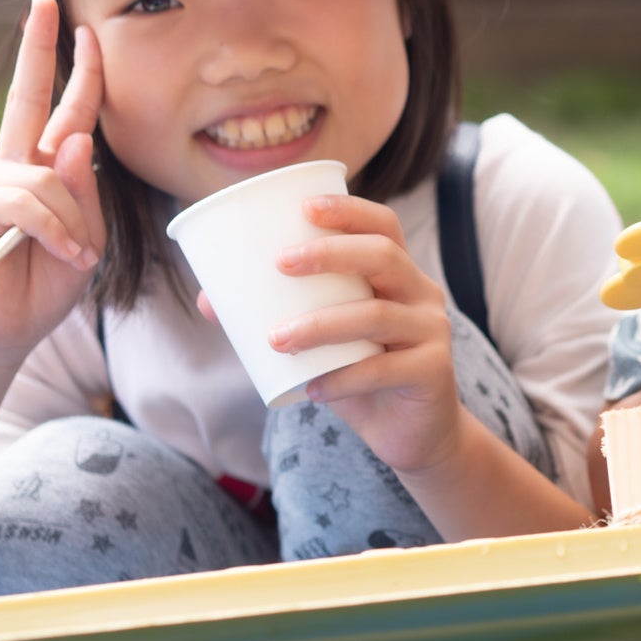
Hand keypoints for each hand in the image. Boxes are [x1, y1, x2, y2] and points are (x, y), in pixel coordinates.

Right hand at [0, 0, 104, 361]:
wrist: (6, 329)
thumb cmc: (48, 280)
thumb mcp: (88, 235)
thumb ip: (85, 191)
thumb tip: (75, 138)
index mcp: (46, 166)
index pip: (67, 108)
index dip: (78, 69)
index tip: (78, 25)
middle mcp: (14, 163)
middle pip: (29, 96)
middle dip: (40, 49)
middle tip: (45, 6)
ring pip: (47, 175)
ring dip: (73, 219)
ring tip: (76, 254)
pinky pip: (27, 200)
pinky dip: (54, 228)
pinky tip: (64, 252)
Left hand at [253, 195, 462, 474]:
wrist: (413, 432)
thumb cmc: (361, 373)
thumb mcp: (324, 342)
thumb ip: (277, 317)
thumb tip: (206, 301)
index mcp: (399, 275)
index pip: (384, 227)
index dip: (349, 210)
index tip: (305, 207)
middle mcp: (422, 294)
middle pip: (384, 256)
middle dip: (332, 253)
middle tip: (280, 262)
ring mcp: (432, 332)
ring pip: (378, 314)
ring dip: (322, 324)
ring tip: (277, 339)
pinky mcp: (433, 371)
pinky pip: (384, 370)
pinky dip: (343, 379)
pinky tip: (311, 390)